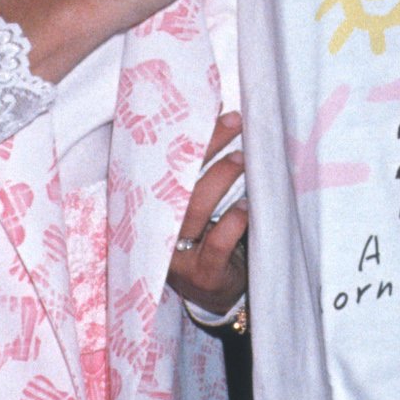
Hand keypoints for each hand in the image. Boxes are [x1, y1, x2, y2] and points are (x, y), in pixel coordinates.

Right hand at [168, 114, 247, 315]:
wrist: (217, 293)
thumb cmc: (209, 236)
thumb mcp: (197, 203)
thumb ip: (198, 170)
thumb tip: (223, 115)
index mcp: (152, 205)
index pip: (156, 164)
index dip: (173, 134)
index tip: (199, 106)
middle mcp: (155, 228)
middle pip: (173, 180)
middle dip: (204, 147)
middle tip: (234, 122)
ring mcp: (175, 254)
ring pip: (192, 210)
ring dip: (220, 180)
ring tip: (243, 160)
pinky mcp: (200, 274)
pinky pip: (215, 244)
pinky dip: (233, 223)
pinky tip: (247, 209)